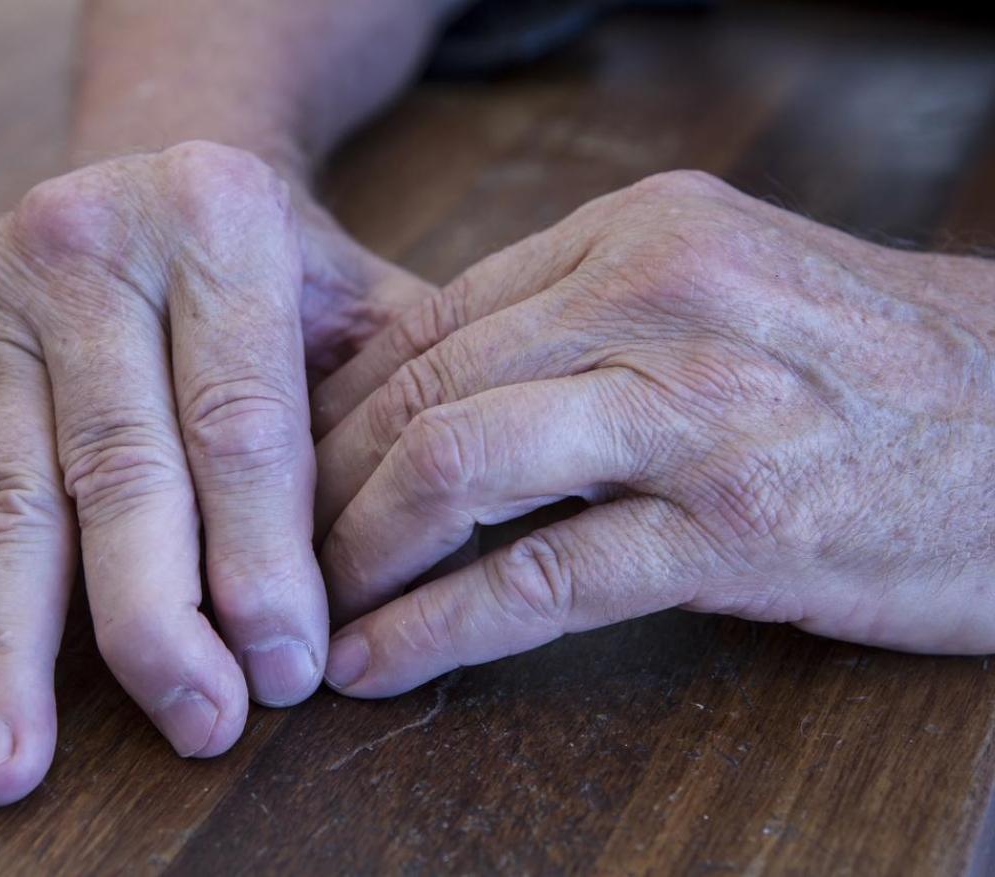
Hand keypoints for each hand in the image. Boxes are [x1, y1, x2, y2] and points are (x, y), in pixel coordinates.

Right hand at [0, 141, 432, 805]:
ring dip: (12, 649)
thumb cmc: (280, 266)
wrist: (158, 171)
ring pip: (8, 504)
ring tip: (14, 767)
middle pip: (118, 472)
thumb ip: (407, 400)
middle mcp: (83, 246)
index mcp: (214, 217)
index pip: (239, 423)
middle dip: (157, 621)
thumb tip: (441, 558)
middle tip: (199, 726)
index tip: (285, 673)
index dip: (262, 560)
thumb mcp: (359, 295)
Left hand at [312, 170, 994, 697]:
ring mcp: (694, 409)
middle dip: (321, 481)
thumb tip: (436, 388)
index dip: (337, 405)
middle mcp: (656, 297)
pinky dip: (438, 624)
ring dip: (359, 548)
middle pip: (425, 387)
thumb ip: (581, 324)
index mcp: (640, 233)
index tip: (287, 468)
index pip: (433, 320)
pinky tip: (381, 660)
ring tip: (308, 607)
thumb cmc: (867, 365)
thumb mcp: (719, 296)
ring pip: (458, 465)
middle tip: (270, 545)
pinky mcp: (731, 524)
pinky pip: (541, 576)